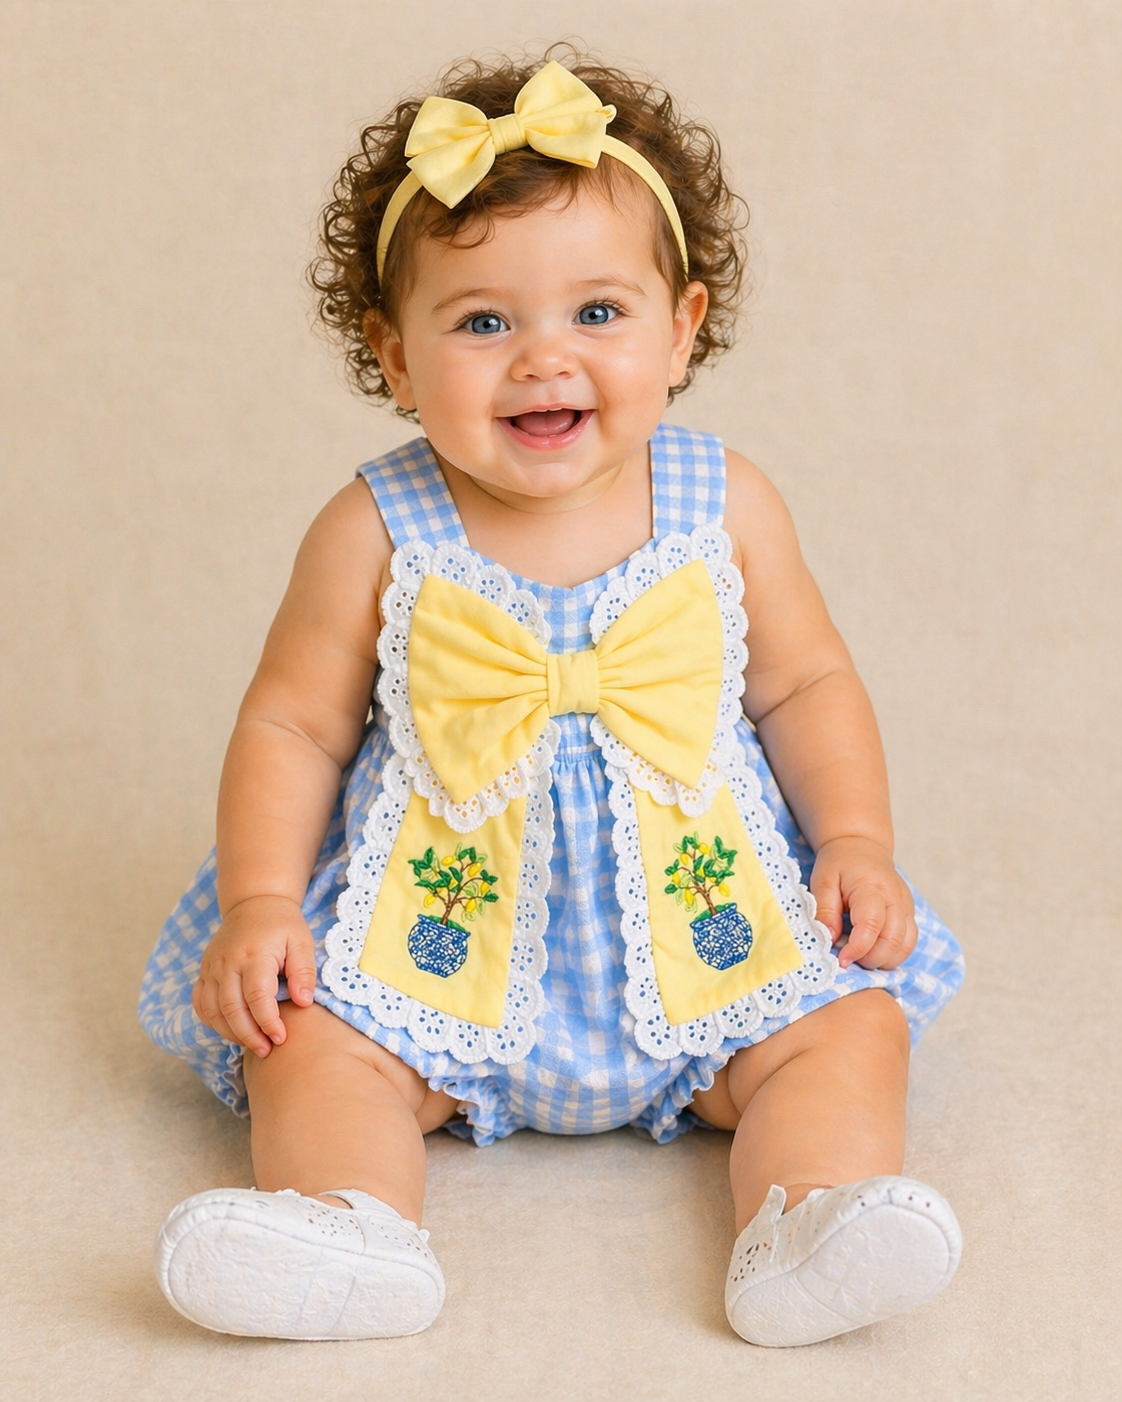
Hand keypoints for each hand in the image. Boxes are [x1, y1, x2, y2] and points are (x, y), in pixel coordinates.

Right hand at [192, 895, 316, 1056]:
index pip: (257, 996)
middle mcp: (227, 961)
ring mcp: (212, 966)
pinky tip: (231, 1029)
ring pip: (212, 1010)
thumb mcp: (302, 941)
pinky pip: (200, 1003)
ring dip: (230, 1032)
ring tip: (253, 1044)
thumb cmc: (283, 925)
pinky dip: (212, 1021)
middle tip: (267, 1050)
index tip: (281, 1038)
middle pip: (231, 1008)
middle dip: (249, 1035)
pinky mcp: (204, 971)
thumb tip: (303, 1002)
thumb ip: (304, 972)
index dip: (268, 1022)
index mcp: (254, 953)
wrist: (254, 903)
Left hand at [809, 836, 917, 969]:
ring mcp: (906, 906)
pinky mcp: (909, 913)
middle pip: (893, 940)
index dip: (858, 948)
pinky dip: (893, 954)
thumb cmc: (839, 864)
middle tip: (849, 960)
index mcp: (871, 887)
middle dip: (871, 959)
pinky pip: (909, 942)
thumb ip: (825, 910)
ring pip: (906, 945)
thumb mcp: (823, 881)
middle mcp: (895, 897)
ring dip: (884, 960)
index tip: (841, 960)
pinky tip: (873, 952)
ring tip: (860, 957)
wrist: (862, 847)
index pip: (872, 925)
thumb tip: (830, 939)